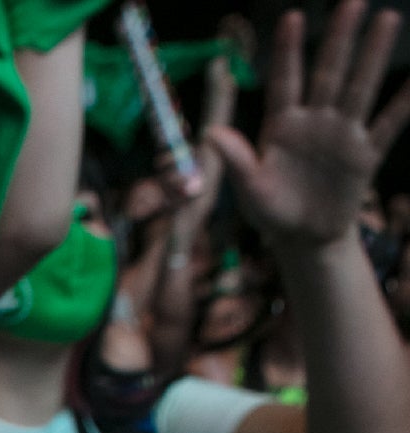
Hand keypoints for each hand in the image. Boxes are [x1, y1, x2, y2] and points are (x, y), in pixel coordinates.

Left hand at [209, 0, 409, 249]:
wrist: (303, 240)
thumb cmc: (270, 213)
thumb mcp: (249, 188)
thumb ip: (236, 159)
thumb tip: (211, 133)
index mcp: (281, 126)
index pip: (285, 79)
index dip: (288, 49)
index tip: (291, 16)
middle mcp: (314, 122)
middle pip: (329, 71)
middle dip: (340, 37)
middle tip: (353, 1)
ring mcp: (342, 135)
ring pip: (360, 87)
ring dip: (373, 55)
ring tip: (388, 19)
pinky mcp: (365, 155)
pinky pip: (388, 124)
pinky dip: (404, 104)